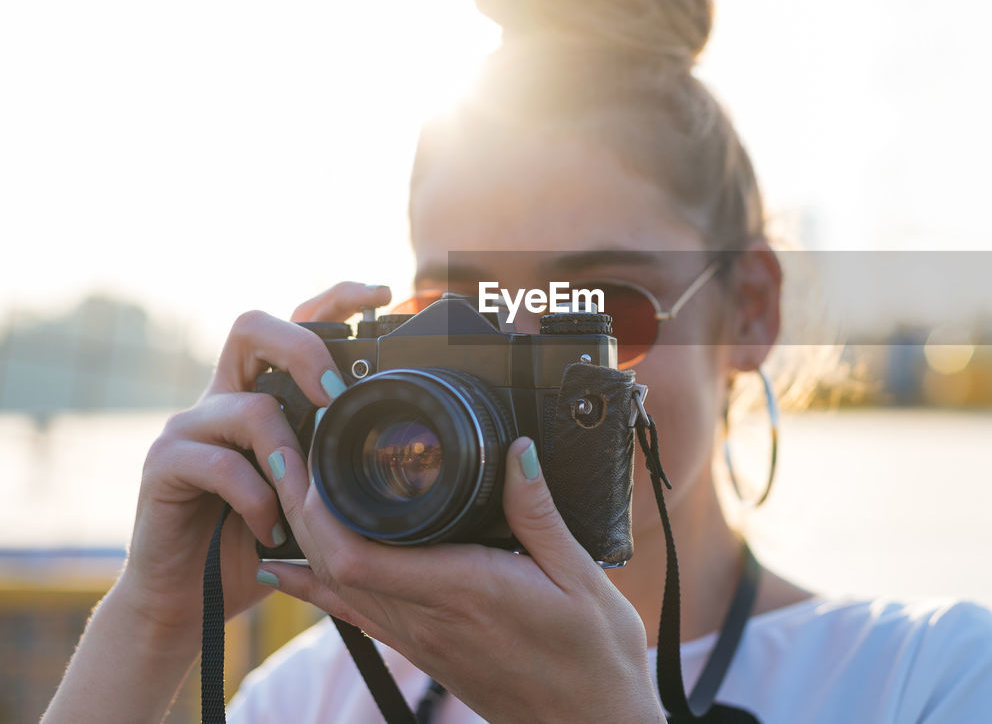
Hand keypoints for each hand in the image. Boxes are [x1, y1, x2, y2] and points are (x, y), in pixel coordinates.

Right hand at [115, 282, 391, 638]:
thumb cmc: (258, 543)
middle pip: (253, 327)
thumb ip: (336, 458)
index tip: (382, 293)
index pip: (294, 325)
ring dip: (288, 455)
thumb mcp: (310, 494)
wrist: (190, 599)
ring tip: (301, 501)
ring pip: (248, 406)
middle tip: (337, 395)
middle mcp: (223, 398)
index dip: (334, 300)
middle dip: (303, 349)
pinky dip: (255, 498)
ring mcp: (189, 427)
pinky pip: (219, 464)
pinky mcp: (163, 465)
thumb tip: (405, 444)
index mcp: (261, 394)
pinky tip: (270, 528)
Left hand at [261, 436, 665, 723]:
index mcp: (464, 591)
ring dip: (303, 536)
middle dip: (298, 506)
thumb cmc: (594, 658)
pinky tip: (289, 566)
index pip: (360, 557)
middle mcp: (428, 619)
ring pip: (336, 587)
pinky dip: (316, 583)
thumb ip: (540, 512)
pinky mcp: (423, 649)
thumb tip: (518, 450)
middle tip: (281, 448)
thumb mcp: (581, 575)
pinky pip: (354, 613)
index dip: (319, 510)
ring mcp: (420, 639)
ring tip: (284, 483)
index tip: (310, 457)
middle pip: (333, 565)